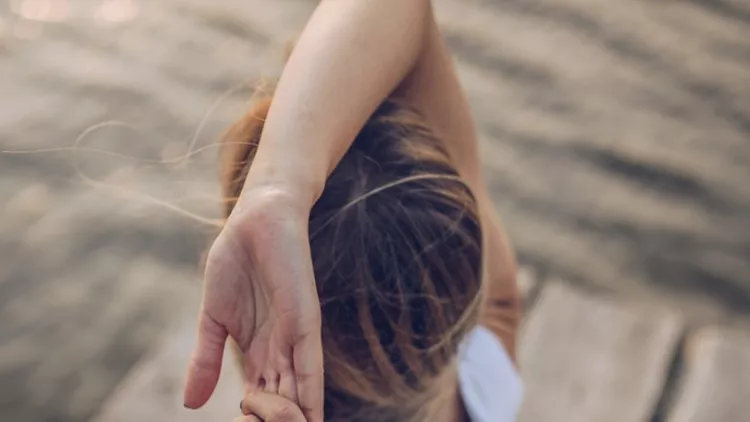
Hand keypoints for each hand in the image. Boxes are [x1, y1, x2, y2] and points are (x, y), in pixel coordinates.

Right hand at [183, 187, 323, 421]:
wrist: (256, 221)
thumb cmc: (237, 264)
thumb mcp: (213, 318)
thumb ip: (205, 360)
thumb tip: (189, 404)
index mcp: (260, 354)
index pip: (260, 404)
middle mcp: (281, 353)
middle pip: (282, 409)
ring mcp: (295, 340)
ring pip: (297, 398)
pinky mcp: (305, 322)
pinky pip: (310, 368)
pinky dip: (309, 397)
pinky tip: (309, 419)